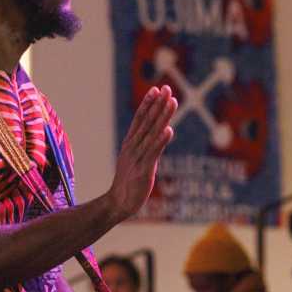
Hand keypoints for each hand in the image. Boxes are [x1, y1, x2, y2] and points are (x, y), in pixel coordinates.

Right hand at [108, 86, 176, 218]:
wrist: (118, 203)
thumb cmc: (128, 182)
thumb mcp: (134, 159)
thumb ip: (145, 145)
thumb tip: (159, 132)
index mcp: (130, 143)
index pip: (139, 119)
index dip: (148, 103)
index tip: (156, 88)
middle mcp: (133, 147)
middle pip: (147, 121)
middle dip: (158, 104)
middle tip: (167, 88)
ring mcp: (138, 157)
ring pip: (152, 133)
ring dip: (163, 116)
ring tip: (172, 102)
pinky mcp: (144, 170)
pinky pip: (154, 153)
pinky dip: (161, 141)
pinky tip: (169, 130)